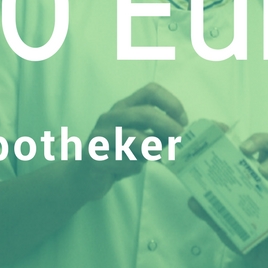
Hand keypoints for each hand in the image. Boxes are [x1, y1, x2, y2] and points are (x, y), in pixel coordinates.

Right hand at [71, 83, 187, 200]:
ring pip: (130, 136)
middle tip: (180, 138)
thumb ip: (157, 136)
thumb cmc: (117, 155)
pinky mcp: (93, 157)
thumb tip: (182, 136)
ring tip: (160, 155)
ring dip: (151, 147)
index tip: (182, 121)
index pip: (150, 91)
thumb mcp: (140, 142)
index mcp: (124, 108)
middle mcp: (110, 118)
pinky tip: (135, 168)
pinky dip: (134, 166)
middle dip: (167, 125)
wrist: (85, 176)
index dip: (171, 103)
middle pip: (143, 112)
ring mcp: (99, 136)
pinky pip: (120, 160)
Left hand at [187, 132, 267, 267]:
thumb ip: (209, 210)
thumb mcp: (223, 221)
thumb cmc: (244, 231)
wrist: (265, 258)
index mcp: (251, 170)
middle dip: (260, 140)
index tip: (221, 130)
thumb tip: (192, 200)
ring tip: (263, 172)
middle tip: (245, 150)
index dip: (235, 133)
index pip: (248, 144)